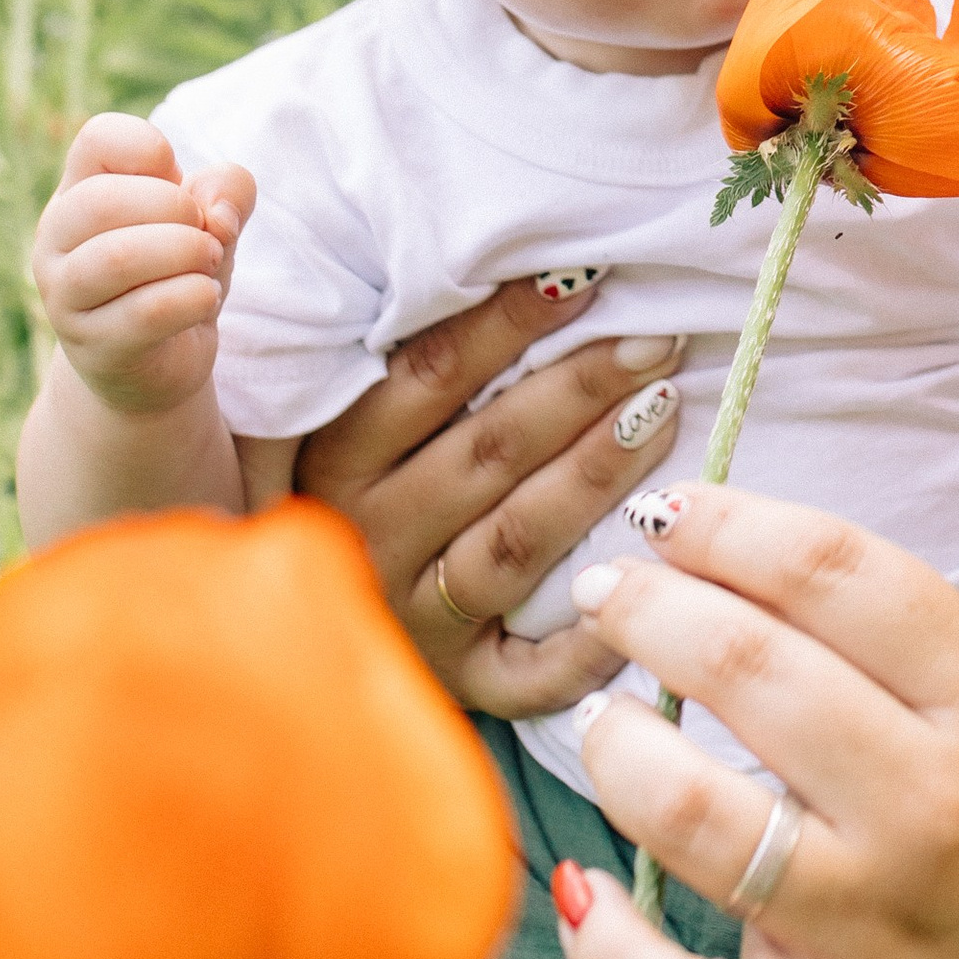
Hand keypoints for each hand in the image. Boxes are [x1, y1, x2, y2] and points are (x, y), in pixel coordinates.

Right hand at [34, 115, 253, 415]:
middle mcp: (55, 239)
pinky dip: (193, 297)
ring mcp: (64, 296)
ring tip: (210, 263)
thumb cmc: (179, 270)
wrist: (158, 362)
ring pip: (118, 258)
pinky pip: (146, 313)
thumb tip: (217, 215)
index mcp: (78, 190)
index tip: (176, 181)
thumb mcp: (212, 219)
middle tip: (205, 234)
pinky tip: (206, 298)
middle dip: (177, 209)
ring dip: (187, 253)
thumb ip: (227, 190)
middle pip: (102, 200)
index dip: (151, 149)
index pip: (97, 139)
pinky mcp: (92, 346)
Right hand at [294, 283, 691, 719]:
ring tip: (663, 412)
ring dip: (597, 474)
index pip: (428, 378)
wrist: (294, 640)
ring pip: (519, 540)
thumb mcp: (349, 425)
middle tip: (654, 340)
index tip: (585, 277)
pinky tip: (649, 583)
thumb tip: (529, 275)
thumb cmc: (362, 491)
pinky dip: (589, 638)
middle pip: (487, 453)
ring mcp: (413, 618)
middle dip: (579, 389)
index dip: (507, 323)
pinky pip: (530, 672)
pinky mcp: (458, 684)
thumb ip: (408, 364)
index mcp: (334, 462)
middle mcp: (368, 540)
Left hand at [551, 490, 958, 958]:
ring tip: (603, 719)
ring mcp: (872, 930)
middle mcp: (932, 808)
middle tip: (609, 594)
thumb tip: (709, 553)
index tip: (668, 514)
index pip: (834, 571)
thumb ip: (873, 634)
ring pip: (691, 814)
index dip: (729, 523)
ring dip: (614, 745)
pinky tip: (582, 890)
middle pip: (749, 667)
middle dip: (647, 608)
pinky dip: (606, 949)